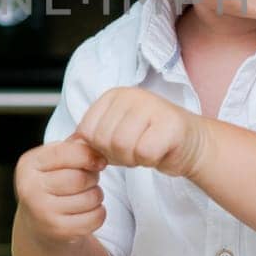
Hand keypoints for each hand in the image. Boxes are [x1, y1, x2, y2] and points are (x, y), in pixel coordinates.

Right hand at [14, 138, 107, 243]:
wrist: (38, 224)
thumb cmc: (52, 184)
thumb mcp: (54, 161)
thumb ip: (72, 148)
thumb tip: (96, 142)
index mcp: (28, 165)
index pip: (65, 152)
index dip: (89, 155)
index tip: (100, 161)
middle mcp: (29, 189)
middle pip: (80, 178)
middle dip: (93, 178)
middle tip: (89, 180)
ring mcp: (42, 213)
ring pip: (90, 198)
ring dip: (97, 196)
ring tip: (86, 196)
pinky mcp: (58, 232)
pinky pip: (95, 217)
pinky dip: (99, 213)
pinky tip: (88, 212)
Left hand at [75, 86, 206, 179]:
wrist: (190, 145)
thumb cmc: (149, 140)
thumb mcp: (114, 135)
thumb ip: (90, 139)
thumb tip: (65, 146)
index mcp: (112, 96)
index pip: (86, 131)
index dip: (100, 148)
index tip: (119, 145)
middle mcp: (130, 95)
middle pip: (104, 140)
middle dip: (118, 155)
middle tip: (136, 149)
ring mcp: (151, 106)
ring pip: (122, 147)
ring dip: (134, 159)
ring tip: (146, 150)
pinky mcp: (170, 123)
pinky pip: (145, 152)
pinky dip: (150, 160)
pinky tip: (159, 152)